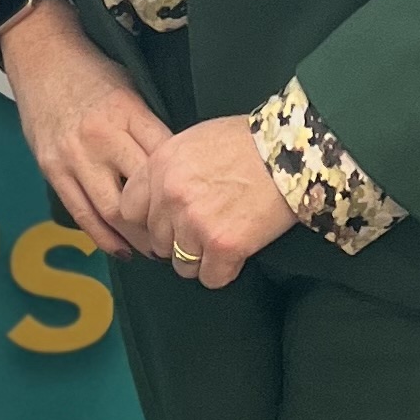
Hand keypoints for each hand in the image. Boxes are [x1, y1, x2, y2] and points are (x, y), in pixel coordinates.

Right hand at [0, 0, 172, 256]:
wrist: (41, 57)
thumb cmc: (93, 72)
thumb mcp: (131, 89)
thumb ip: (150, 128)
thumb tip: (181, 170)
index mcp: (127, 112)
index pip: (164, 162)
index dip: (183, 192)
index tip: (199, 210)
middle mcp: (100, 137)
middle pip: (140, 195)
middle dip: (164, 225)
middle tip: (183, 241)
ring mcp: (73, 156)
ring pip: (111, 211)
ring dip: (137, 238)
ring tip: (157, 252)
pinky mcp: (51, 169)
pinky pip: (80, 213)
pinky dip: (103, 237)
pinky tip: (122, 249)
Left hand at [117, 115, 295, 289]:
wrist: (291, 152)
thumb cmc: (246, 142)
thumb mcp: (193, 141)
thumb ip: (168, 169)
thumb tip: (156, 199)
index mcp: (159, 166)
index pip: (128, 211)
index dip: (148, 220)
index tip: (166, 222)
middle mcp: (170, 196)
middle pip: (157, 241)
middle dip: (178, 240)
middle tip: (204, 229)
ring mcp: (195, 223)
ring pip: (181, 265)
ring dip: (200, 259)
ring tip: (221, 239)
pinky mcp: (224, 246)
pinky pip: (211, 278)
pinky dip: (224, 271)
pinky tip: (237, 252)